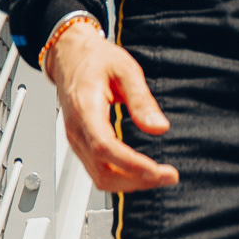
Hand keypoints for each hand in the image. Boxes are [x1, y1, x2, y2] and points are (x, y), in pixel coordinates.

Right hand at [46, 25, 178, 192]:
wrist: (70, 55)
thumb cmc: (95, 59)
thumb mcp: (125, 69)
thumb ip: (141, 99)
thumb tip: (159, 127)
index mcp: (85, 109)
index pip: (105, 147)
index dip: (131, 164)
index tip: (156, 171)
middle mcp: (77, 130)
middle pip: (102, 171)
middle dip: (136, 181)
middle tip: (168, 176)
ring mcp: (76, 140)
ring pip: (99, 177)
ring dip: (130, 183)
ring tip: (159, 176)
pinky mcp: (81, 143)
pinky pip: (98, 170)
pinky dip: (121, 177)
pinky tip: (141, 172)